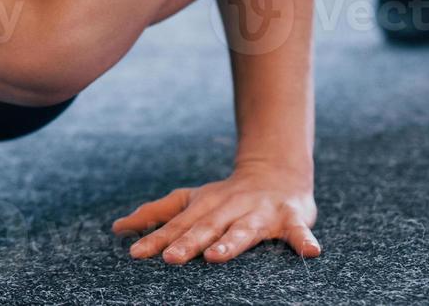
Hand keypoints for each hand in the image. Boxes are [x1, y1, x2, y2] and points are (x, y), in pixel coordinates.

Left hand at [110, 162, 320, 264]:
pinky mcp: (292, 218)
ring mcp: (261, 212)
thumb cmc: (226, 196)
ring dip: (232, 243)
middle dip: (188, 242)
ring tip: (217, 257)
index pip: (177, 225)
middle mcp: (230, 208)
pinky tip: (311, 253)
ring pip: (245, 230)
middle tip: (170, 258)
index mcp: (205, 205)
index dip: (156, 238)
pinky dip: (305, 241)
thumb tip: (117, 228)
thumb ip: (156, 214)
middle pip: (206, 228)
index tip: (136, 254)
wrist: (277, 171)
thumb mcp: (189, 200)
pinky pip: (300, 232)